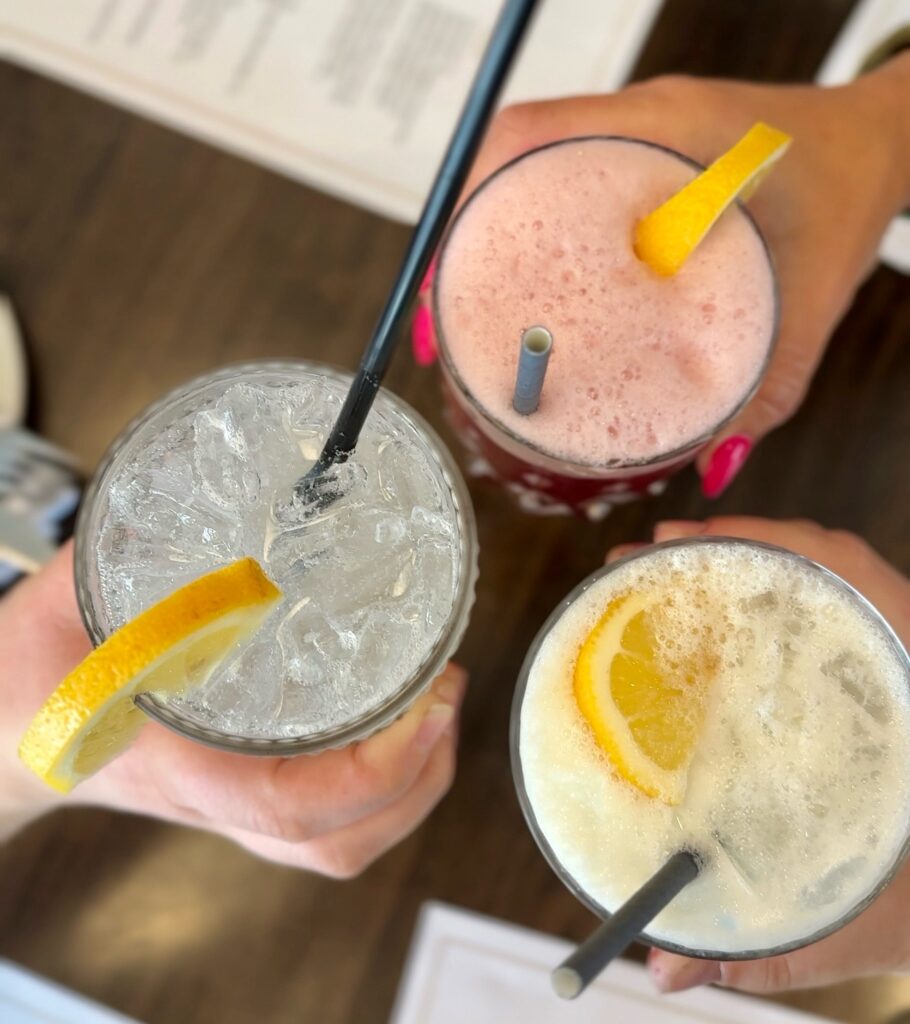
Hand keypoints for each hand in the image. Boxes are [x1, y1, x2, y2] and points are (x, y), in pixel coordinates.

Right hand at [0, 544, 465, 876]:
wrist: (1, 738)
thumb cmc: (28, 681)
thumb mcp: (72, 604)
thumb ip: (131, 550)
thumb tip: (196, 489)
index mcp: (176, 762)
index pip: (286, 803)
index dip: (375, 767)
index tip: (431, 702)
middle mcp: (213, 803)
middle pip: (337, 843)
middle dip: (417, 776)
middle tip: (449, 692)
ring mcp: (227, 814)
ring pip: (337, 845)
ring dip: (409, 787)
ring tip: (438, 711)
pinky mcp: (236, 802)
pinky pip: (323, 825)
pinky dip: (379, 788)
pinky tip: (395, 729)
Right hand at [426, 55, 909, 495]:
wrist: (876, 144)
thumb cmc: (848, 196)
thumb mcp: (811, 298)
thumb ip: (766, 388)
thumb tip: (712, 465)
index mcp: (670, 129)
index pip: (530, 140)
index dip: (468, 212)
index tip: (446, 291)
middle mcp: (639, 120)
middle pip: (508, 161)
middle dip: (462, 241)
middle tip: (446, 322)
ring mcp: (632, 131)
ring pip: (526, 171)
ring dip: (487, 235)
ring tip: (467, 311)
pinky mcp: (635, 151)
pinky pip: (558, 181)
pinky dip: (526, 230)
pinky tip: (523, 286)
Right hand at [610, 516, 909, 991]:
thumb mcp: (880, 924)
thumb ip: (778, 952)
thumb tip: (666, 968)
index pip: (850, 570)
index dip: (759, 538)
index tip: (677, 543)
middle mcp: (905, 657)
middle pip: (824, 560)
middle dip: (731, 546)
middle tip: (649, 560)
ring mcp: (900, 663)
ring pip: (829, 583)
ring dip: (751, 569)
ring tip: (676, 580)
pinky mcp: (891, 685)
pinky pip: (836, 620)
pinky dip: (778, 605)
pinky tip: (730, 635)